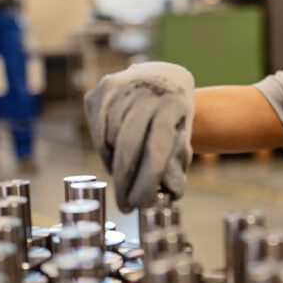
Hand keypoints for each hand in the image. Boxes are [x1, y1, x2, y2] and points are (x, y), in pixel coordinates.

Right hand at [84, 62, 195, 212]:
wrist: (165, 78)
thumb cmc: (176, 118)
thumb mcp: (184, 136)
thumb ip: (176, 164)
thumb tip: (168, 195)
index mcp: (173, 104)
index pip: (157, 148)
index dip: (146, 180)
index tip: (139, 204)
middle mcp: (146, 91)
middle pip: (128, 145)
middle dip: (124, 182)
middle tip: (125, 205)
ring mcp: (121, 87)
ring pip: (111, 140)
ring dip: (116, 165)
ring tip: (126, 175)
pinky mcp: (101, 90)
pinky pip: (97, 132)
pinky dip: (105, 150)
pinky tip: (115, 156)